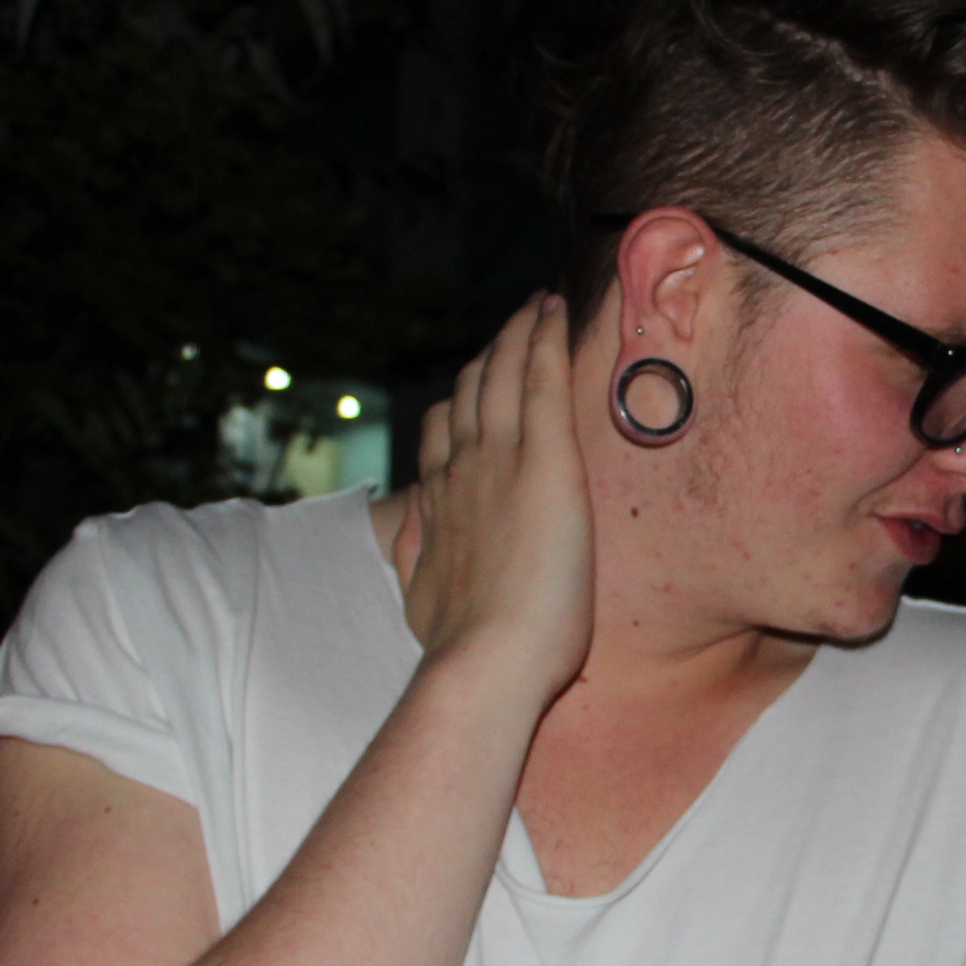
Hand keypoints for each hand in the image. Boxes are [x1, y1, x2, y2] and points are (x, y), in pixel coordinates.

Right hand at [393, 293, 593, 707]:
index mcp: (440, 502)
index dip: (457, 402)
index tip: (470, 383)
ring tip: (537, 306)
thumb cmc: (461, 645)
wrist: (485, 659)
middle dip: (492, 354)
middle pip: (471, 392)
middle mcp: (462, 469)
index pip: (443, 433)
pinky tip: (555, 309)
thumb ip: (413, 552)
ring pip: (503, 375)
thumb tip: (409, 523)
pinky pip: (542, 382)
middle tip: (513, 324)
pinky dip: (546, 338)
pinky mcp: (545, 460)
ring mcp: (501, 458)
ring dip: (519, 333)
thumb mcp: (420, 594)